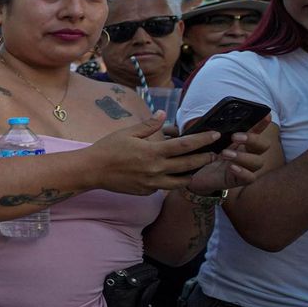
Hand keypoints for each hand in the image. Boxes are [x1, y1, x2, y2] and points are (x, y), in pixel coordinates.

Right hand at [87, 114, 223, 194]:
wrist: (92, 170)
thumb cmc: (108, 148)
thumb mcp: (128, 132)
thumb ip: (149, 125)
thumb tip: (163, 115)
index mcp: (153, 152)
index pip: (185, 146)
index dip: (203, 140)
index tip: (215, 135)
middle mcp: (156, 169)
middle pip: (189, 165)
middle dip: (205, 158)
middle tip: (215, 153)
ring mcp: (152, 183)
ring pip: (181, 181)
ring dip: (192, 173)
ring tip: (198, 167)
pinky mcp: (147, 191)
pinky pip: (165, 186)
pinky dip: (172, 180)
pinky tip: (172, 174)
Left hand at [185, 116, 273, 191]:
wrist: (192, 175)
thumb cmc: (200, 154)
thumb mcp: (203, 140)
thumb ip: (210, 130)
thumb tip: (211, 120)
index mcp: (240, 141)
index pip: (256, 130)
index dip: (262, 123)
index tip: (265, 116)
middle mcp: (247, 153)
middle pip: (263, 145)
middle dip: (253, 139)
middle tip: (235, 137)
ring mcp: (244, 167)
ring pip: (258, 162)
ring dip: (243, 156)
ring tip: (224, 153)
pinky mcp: (238, 180)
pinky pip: (250, 177)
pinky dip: (243, 172)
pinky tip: (231, 167)